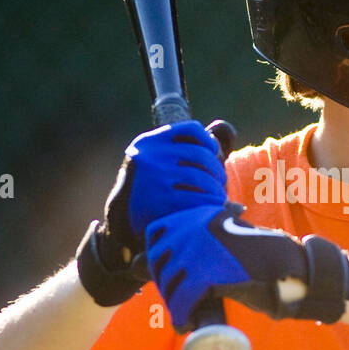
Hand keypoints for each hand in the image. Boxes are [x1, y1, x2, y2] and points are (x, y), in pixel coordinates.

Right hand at [76, 119, 231, 306]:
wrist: (121, 220)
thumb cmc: (150, 189)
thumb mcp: (159, 161)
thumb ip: (186, 146)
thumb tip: (227, 129)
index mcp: (150, 142)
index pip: (190, 129)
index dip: (210, 141)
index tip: (215, 155)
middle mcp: (151, 156)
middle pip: (201, 155)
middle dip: (217, 170)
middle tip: (221, 184)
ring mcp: (155, 177)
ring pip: (201, 177)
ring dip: (217, 189)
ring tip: (219, 198)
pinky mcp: (160, 201)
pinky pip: (196, 199)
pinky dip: (210, 203)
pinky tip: (213, 208)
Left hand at [146, 201, 348, 332]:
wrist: (290, 267)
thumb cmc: (264, 256)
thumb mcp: (232, 233)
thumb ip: (210, 234)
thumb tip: (180, 251)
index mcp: (200, 214)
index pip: (157, 234)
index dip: (158, 259)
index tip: (167, 276)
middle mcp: (195, 226)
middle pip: (160, 260)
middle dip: (164, 284)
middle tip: (178, 300)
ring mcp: (199, 249)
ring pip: (169, 282)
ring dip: (173, 303)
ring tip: (184, 315)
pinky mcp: (206, 274)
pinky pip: (182, 299)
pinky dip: (180, 316)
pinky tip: (185, 324)